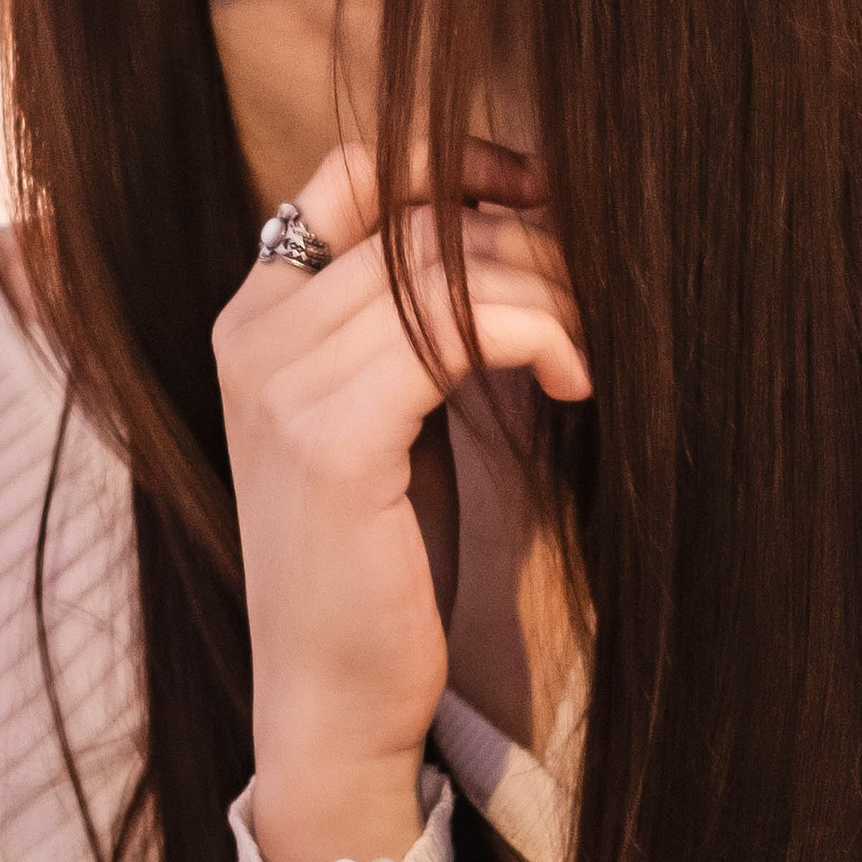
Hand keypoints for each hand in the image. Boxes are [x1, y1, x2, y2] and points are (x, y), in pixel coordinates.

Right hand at [213, 148, 587, 861]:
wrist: (332, 702)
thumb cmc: (380, 566)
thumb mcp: (393, 417)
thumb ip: (419, 325)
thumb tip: (529, 224)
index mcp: (257, 314)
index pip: (355, 169)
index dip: (459, 158)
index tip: (543, 195)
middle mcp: (253, 330)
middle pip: (421, 217)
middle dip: (534, 238)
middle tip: (608, 287)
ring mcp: (280, 381)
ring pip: (449, 270)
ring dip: (552, 291)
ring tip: (598, 344)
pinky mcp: (329, 437)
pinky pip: (460, 332)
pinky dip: (541, 336)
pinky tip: (578, 381)